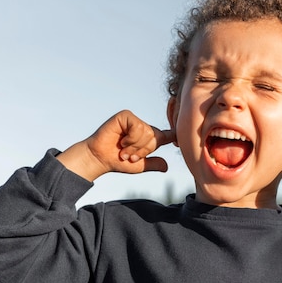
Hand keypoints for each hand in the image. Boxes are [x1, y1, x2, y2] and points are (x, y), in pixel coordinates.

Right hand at [58, 110, 176, 180]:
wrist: (100, 159)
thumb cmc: (116, 162)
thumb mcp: (139, 165)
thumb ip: (153, 164)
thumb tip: (167, 167)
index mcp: (149, 138)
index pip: (167, 135)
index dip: (175, 134)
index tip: (181, 135)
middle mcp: (143, 127)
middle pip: (156, 137)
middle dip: (143, 151)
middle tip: (129, 156)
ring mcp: (134, 120)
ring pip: (147, 133)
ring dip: (134, 147)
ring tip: (123, 150)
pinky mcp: (125, 116)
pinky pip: (138, 127)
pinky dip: (131, 138)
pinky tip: (121, 140)